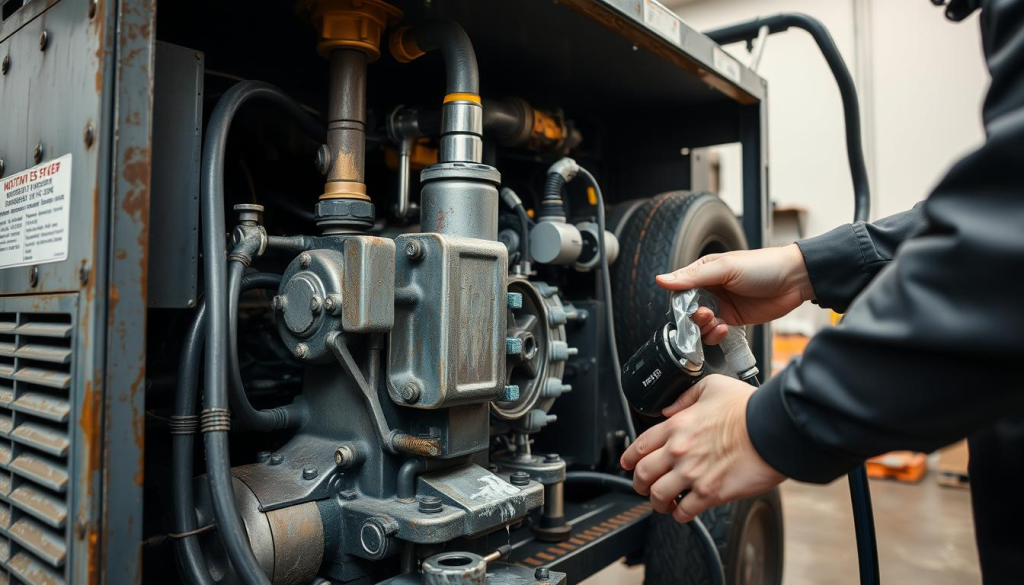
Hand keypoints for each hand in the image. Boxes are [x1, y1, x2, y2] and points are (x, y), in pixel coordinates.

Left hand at [619, 375, 785, 522]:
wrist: (773, 429)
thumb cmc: (749, 408)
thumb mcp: (712, 386)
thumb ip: (686, 397)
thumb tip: (670, 408)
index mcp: (676, 426)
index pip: (640, 445)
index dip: (628, 458)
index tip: (627, 464)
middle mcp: (679, 451)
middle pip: (642, 474)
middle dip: (639, 484)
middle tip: (644, 487)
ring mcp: (693, 474)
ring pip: (658, 496)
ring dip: (657, 502)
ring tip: (663, 503)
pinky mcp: (711, 493)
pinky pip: (684, 511)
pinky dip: (680, 514)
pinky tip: (683, 511)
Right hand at [655, 245, 814, 343]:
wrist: (795, 280)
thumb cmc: (763, 266)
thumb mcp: (725, 268)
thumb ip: (693, 277)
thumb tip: (661, 279)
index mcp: (704, 272)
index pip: (680, 290)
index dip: (680, 303)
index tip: (686, 310)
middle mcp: (710, 289)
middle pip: (688, 310)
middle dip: (693, 318)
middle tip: (705, 316)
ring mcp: (722, 305)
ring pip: (700, 324)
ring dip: (704, 328)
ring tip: (717, 322)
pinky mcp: (733, 319)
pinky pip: (715, 332)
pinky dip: (716, 334)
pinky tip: (725, 328)